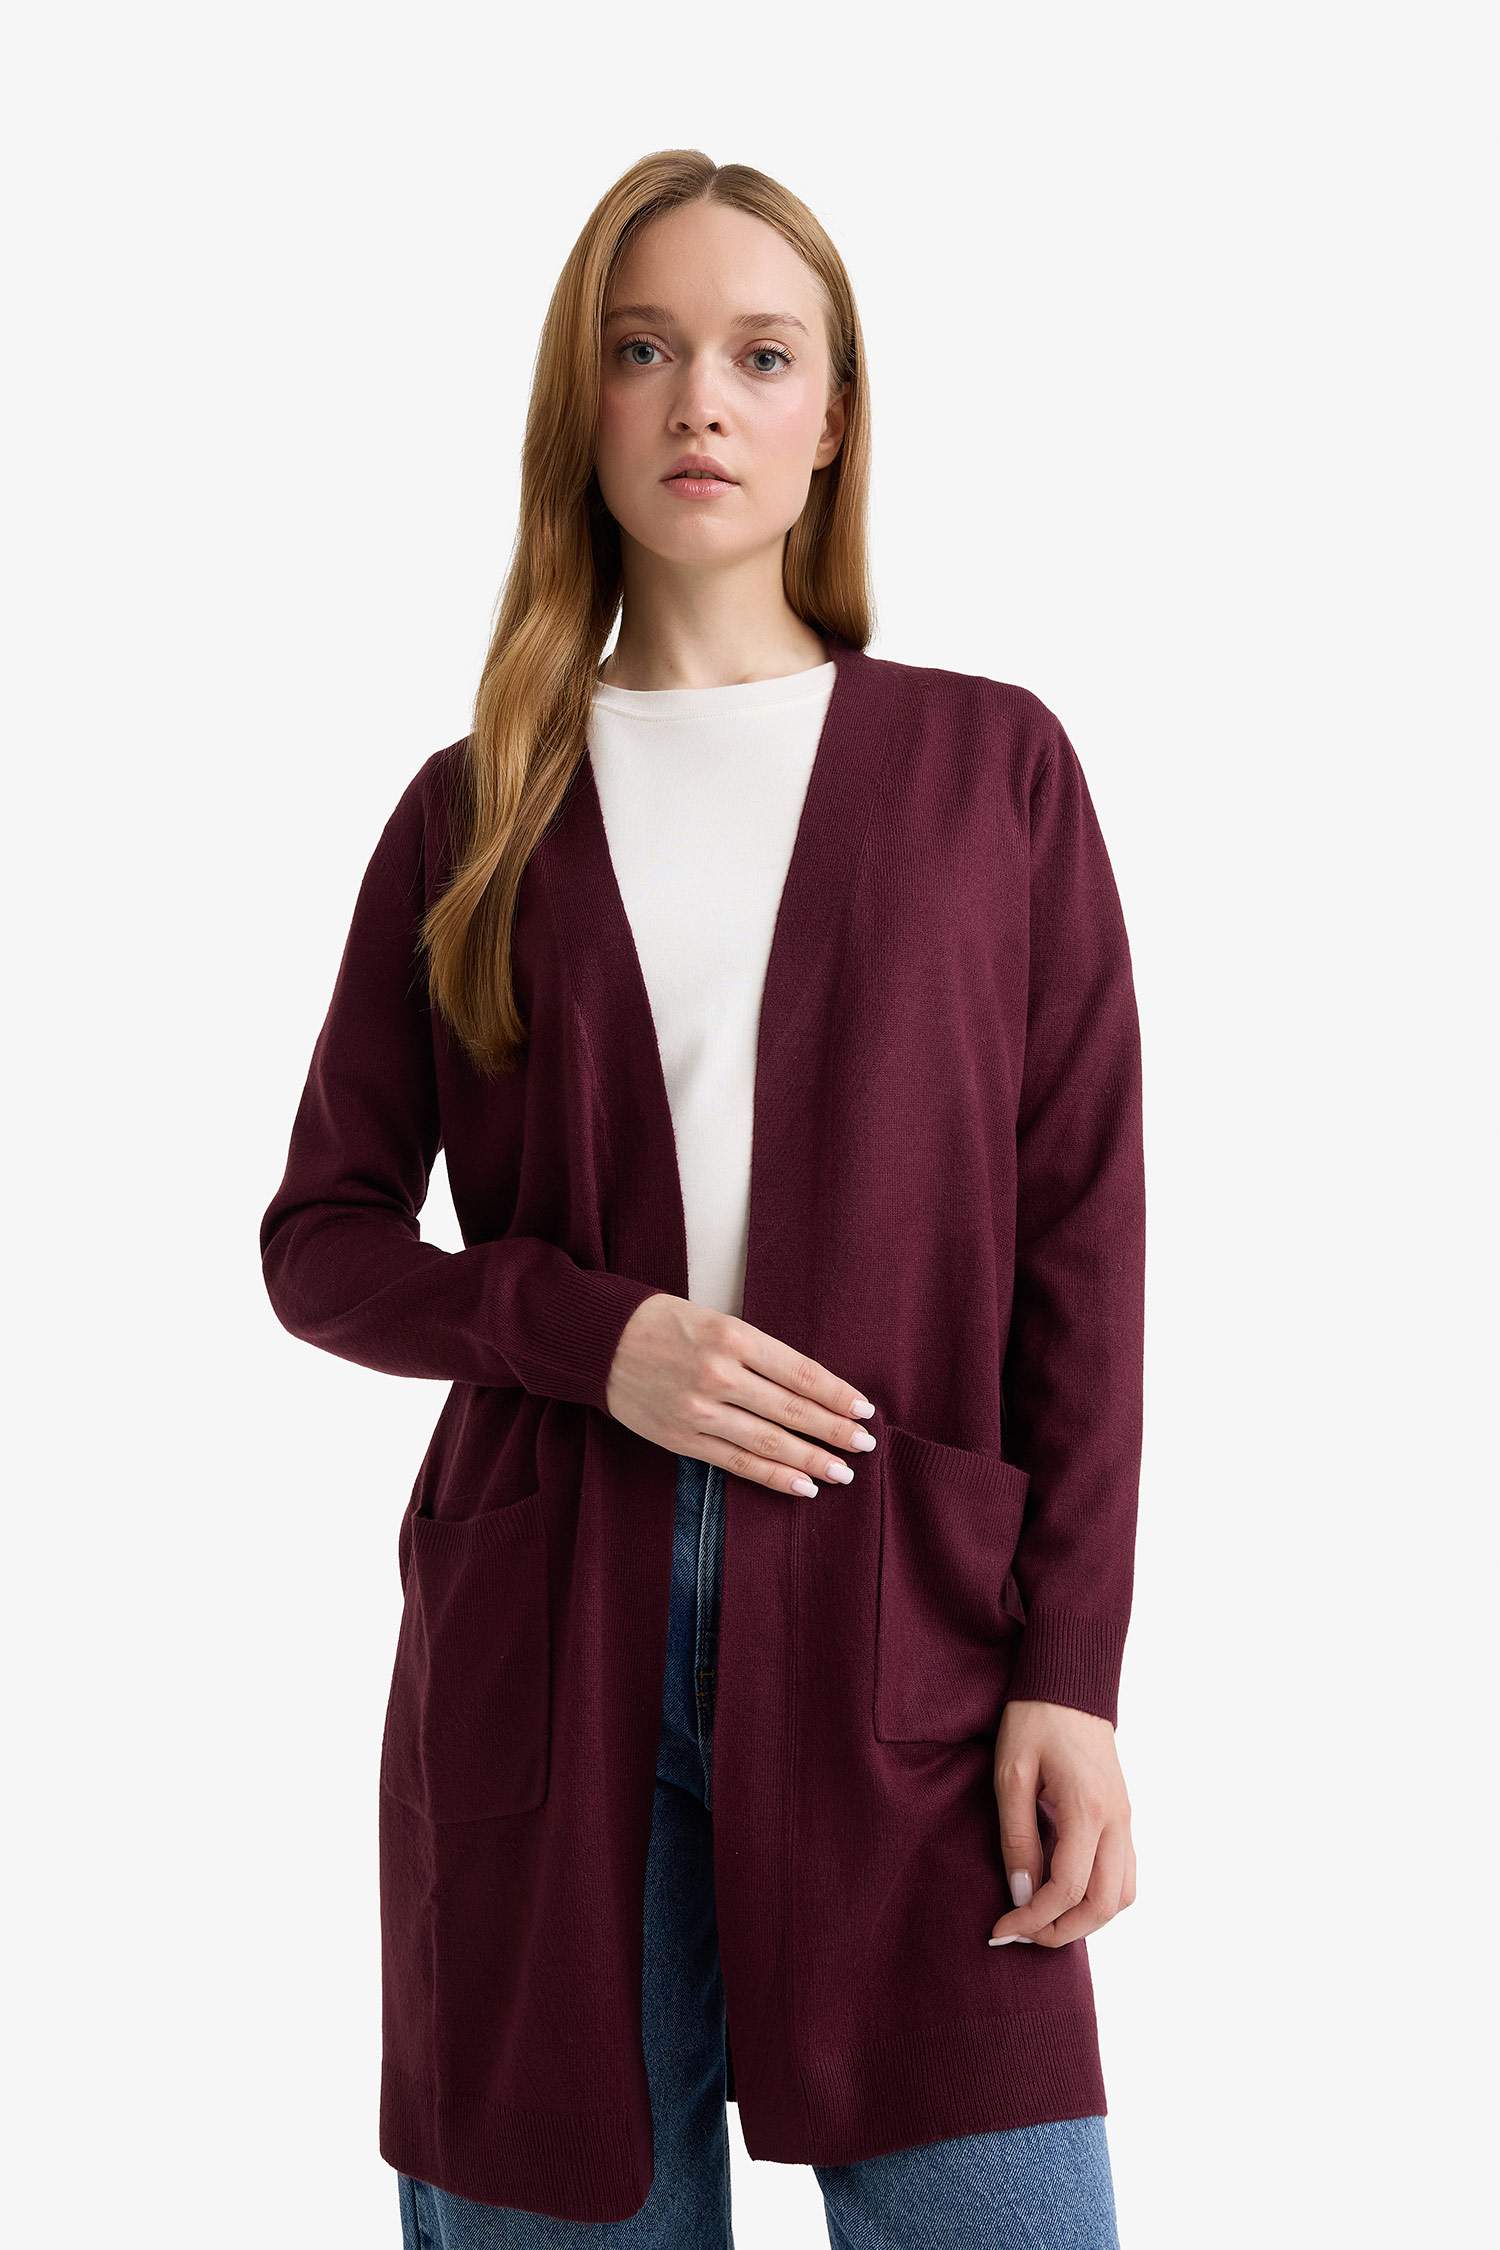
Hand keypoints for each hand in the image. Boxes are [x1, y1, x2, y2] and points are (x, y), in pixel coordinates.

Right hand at [604, 1293, 877, 1495]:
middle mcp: (718, 1374)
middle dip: (834, 1430)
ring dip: (812, 1460)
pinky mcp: (682, 1438)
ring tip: (844, 1471)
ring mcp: (699, 1410)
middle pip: (791, 1410)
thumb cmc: (665, 1324)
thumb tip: (811, 1388)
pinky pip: (737, 1463)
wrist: (599, 1341)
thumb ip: (758, 1352)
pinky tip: (804, 1486)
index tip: (864, 1409)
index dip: (836, 1394)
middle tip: (866, 1444)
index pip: (799, 1372)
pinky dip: (774, 1477)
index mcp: (733, 1336)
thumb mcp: (717, 1320)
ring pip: (769, 1442)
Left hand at [987, 1700, 1135, 1947]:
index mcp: (1087, 1808)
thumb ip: (1018, 1838)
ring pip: (1122, 1894)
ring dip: (1086, 1918)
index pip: (1068, 1889)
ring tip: (1043, 1918)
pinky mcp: (1123, 1815)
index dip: (1033, 1917)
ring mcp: (1126, 1818)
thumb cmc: (1034, 1720)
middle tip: (1023, 1933)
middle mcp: (1117, 1820)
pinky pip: (1124, 1873)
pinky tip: (1064, 1892)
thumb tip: (1023, 1895)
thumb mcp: (1011, 1775)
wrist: (1069, 1680)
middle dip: (1063, 1931)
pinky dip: (1099, 1896)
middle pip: (1105, 1904)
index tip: (1002, 1926)